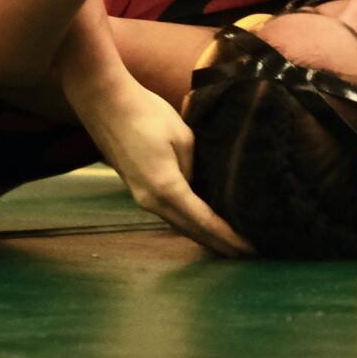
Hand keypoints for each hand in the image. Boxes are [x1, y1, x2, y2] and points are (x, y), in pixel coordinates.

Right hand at [80, 72, 252, 257]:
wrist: (105, 103)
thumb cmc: (146, 114)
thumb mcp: (182, 138)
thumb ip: (196, 168)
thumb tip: (202, 187)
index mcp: (166, 188)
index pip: (205, 222)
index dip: (229, 238)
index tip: (251, 249)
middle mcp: (152, 201)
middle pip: (192, 231)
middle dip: (219, 245)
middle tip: (247, 254)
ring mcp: (142, 197)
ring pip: (179, 225)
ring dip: (204, 236)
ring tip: (229, 244)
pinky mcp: (138, 189)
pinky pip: (170, 213)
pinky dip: (189, 223)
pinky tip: (203, 223)